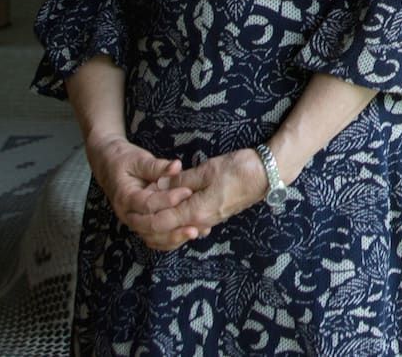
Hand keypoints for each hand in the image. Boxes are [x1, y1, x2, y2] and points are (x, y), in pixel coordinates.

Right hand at [83, 135, 196, 247]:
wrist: (108, 165)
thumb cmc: (124, 160)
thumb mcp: (138, 159)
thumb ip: (157, 166)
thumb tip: (176, 166)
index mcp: (125, 197)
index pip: (148, 204)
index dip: (169, 199)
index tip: (188, 191)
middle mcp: (127, 214)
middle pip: (150, 227)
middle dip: (174, 227)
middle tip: (196, 223)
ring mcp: (133, 222)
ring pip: (153, 237)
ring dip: (174, 237)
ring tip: (197, 232)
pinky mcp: (141, 224)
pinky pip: (155, 238)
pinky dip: (171, 239)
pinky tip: (190, 233)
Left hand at [139, 149, 269, 250]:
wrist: (269, 174)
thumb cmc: (239, 169)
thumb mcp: (206, 170)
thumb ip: (181, 181)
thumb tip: (158, 186)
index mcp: (196, 212)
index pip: (160, 223)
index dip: (143, 216)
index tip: (132, 205)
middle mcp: (201, 222)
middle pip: (166, 233)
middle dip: (147, 224)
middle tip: (134, 210)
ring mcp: (209, 220)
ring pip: (176, 230)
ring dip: (160, 223)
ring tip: (147, 209)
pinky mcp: (214, 215)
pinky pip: (187, 225)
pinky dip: (173, 221)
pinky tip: (169, 210)